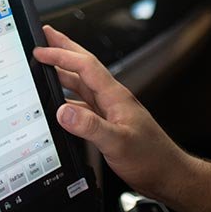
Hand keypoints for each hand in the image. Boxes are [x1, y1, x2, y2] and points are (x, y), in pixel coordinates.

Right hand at [34, 24, 188, 202]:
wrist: (168, 175)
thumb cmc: (152, 158)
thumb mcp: (118, 143)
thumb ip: (90, 126)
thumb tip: (64, 111)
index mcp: (116, 97)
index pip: (85, 67)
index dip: (62, 55)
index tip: (42, 50)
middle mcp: (112, 99)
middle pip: (84, 68)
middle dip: (64, 49)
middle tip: (46, 36)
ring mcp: (111, 111)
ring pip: (83, 85)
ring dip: (64, 72)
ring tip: (47, 64)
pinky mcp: (109, 124)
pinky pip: (84, 105)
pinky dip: (68, 99)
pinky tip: (60, 104)